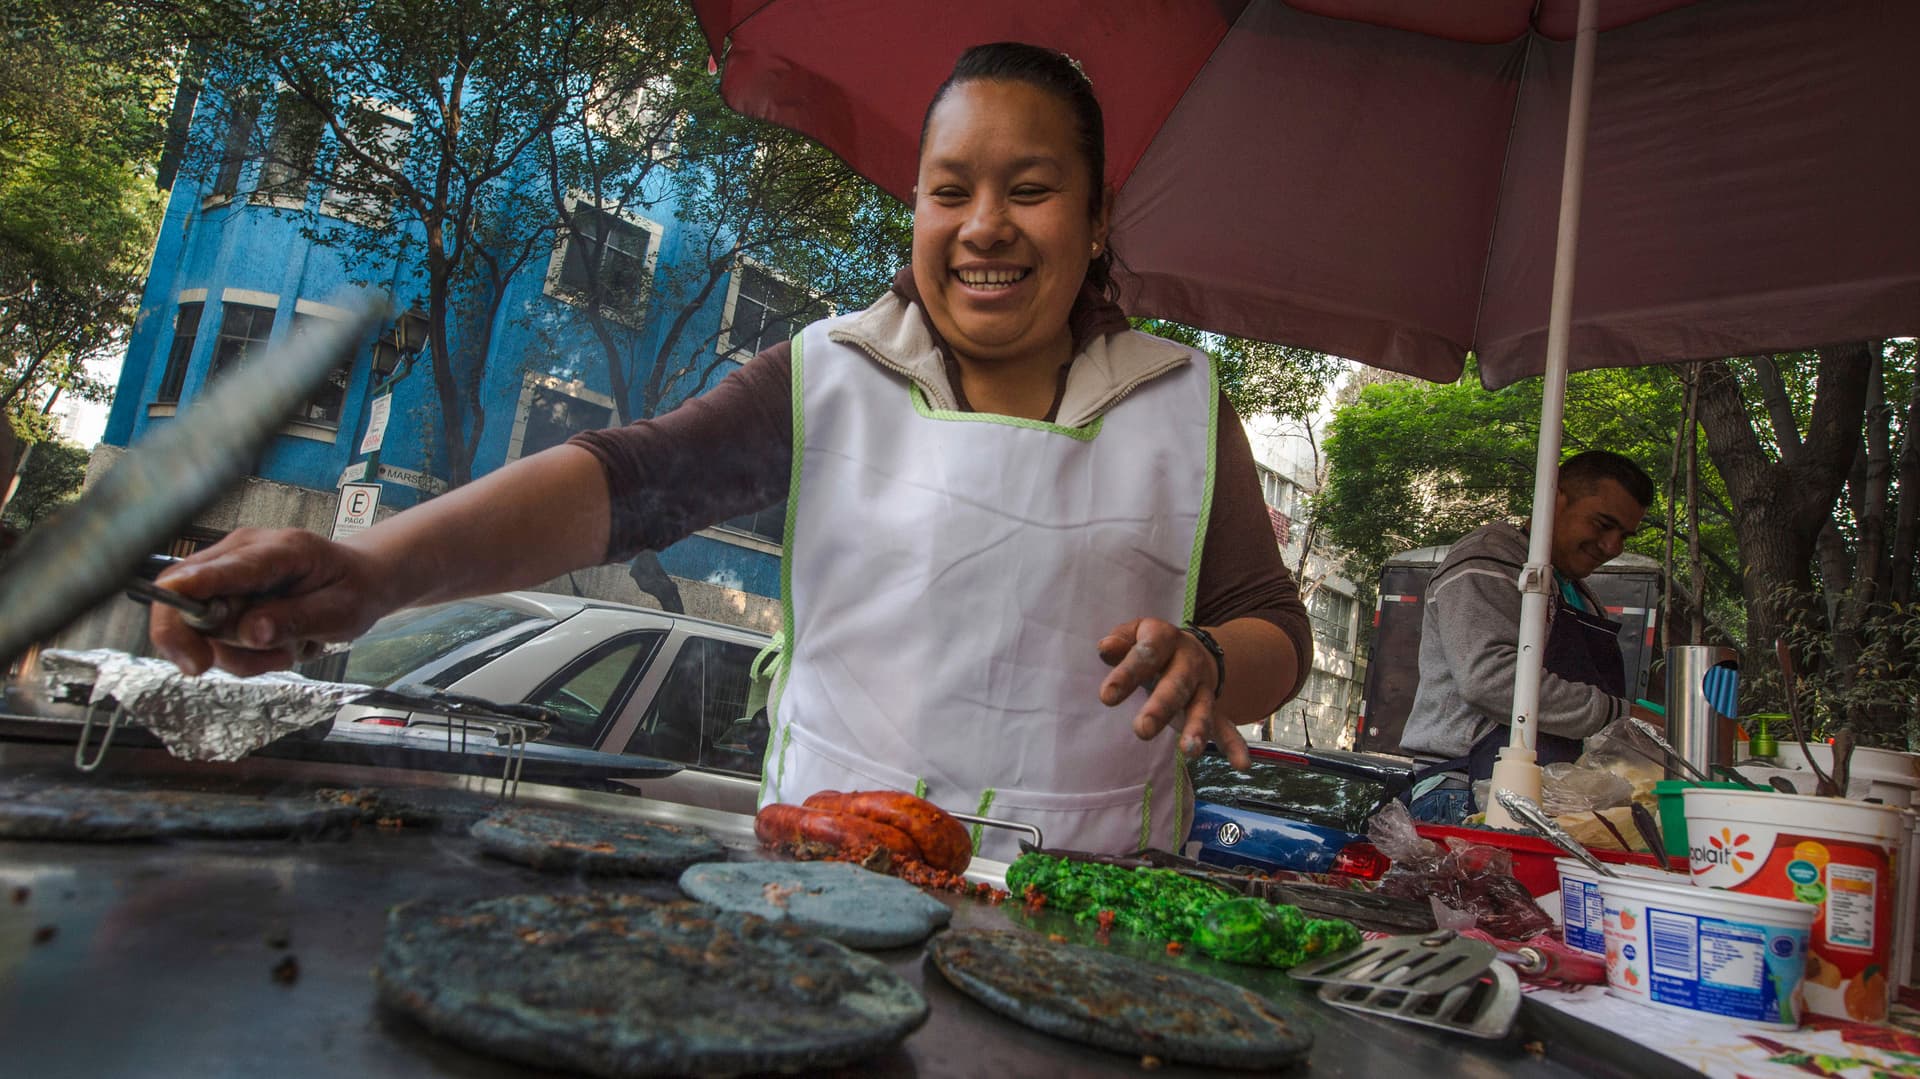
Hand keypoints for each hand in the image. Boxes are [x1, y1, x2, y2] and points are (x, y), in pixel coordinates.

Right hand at [149, 527, 395, 676]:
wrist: (357, 579)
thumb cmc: (352, 590)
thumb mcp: (341, 611)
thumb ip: (297, 619)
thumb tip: (251, 633)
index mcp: (277, 549)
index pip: (219, 571)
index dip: (186, 600)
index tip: (177, 635)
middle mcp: (240, 552)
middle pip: (183, 597)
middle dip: (210, 644)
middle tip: (263, 662)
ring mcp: (225, 570)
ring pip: (195, 625)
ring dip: (239, 654)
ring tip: (288, 651)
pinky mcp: (220, 592)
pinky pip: (207, 633)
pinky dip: (238, 652)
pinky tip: (275, 647)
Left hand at [1096, 617, 1249, 770]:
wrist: (1190, 649)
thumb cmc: (1151, 646)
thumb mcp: (1135, 634)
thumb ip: (1120, 642)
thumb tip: (1105, 648)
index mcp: (1165, 639)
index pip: (1147, 654)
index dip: (1127, 674)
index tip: (1106, 697)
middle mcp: (1188, 663)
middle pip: (1176, 684)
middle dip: (1161, 707)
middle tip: (1142, 730)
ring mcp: (1203, 687)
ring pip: (1202, 707)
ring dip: (1197, 729)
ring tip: (1189, 752)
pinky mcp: (1213, 708)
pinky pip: (1225, 726)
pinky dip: (1234, 745)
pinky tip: (1242, 765)